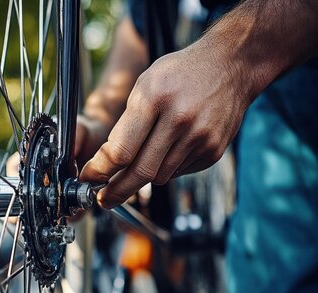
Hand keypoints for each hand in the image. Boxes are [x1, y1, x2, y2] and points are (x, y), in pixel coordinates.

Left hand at [80, 43, 249, 208]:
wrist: (230, 66)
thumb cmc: (179, 74)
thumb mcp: (144, 85)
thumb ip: (126, 124)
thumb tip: (108, 163)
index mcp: (155, 98)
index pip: (120, 150)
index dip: (99, 171)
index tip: (88, 178)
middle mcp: (179, 120)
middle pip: (140, 172)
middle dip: (116, 191)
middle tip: (103, 199)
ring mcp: (200, 137)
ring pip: (159, 176)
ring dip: (143, 176)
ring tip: (139, 162)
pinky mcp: (212, 150)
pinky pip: (178, 172)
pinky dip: (166, 168)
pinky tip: (169, 148)